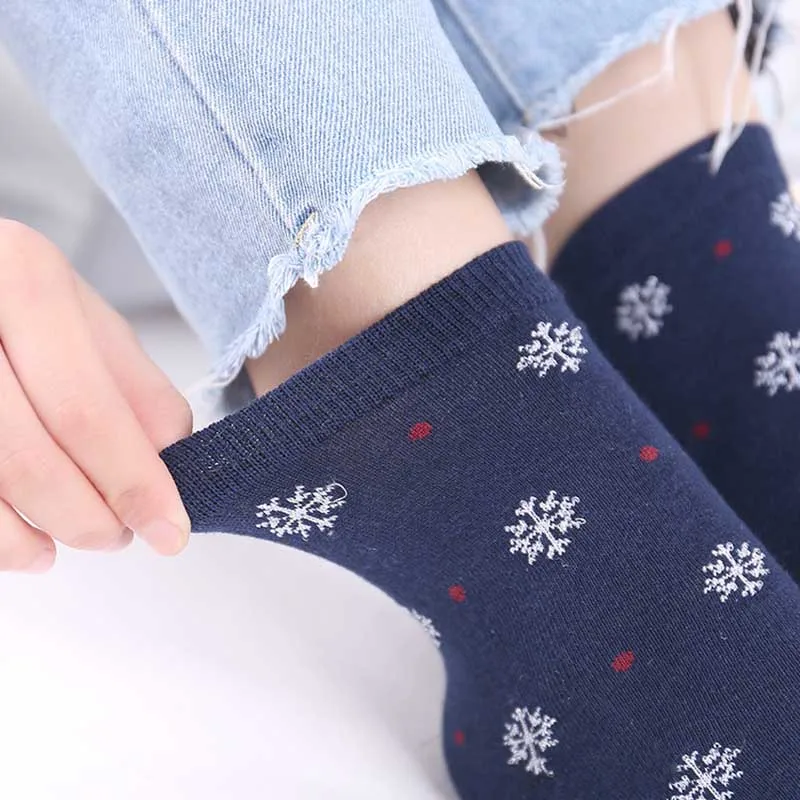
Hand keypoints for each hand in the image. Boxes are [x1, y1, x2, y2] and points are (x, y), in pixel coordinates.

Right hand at [0, 219, 191, 571]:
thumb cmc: (18, 303)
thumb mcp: (87, 321)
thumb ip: (137, 388)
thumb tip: (173, 462)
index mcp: (22, 280)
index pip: (86, 406)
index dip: (134, 480)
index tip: (170, 530)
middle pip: (30, 454)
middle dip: (90, 516)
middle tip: (123, 534)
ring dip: (43, 532)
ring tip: (86, 536)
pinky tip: (29, 547)